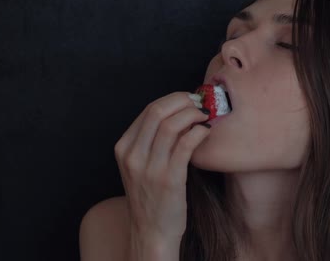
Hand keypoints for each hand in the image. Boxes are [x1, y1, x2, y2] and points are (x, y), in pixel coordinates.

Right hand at [114, 92, 210, 256]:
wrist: (151, 232)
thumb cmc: (151, 197)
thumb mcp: (140, 166)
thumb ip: (152, 141)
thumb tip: (181, 113)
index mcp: (124, 148)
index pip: (148, 109)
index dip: (173, 99)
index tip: (189, 99)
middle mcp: (132, 156)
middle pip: (157, 111)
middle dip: (183, 101)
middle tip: (200, 103)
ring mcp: (149, 167)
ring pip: (171, 125)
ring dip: (193, 114)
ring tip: (205, 116)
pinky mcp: (168, 179)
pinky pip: (186, 144)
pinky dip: (199, 132)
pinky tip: (206, 132)